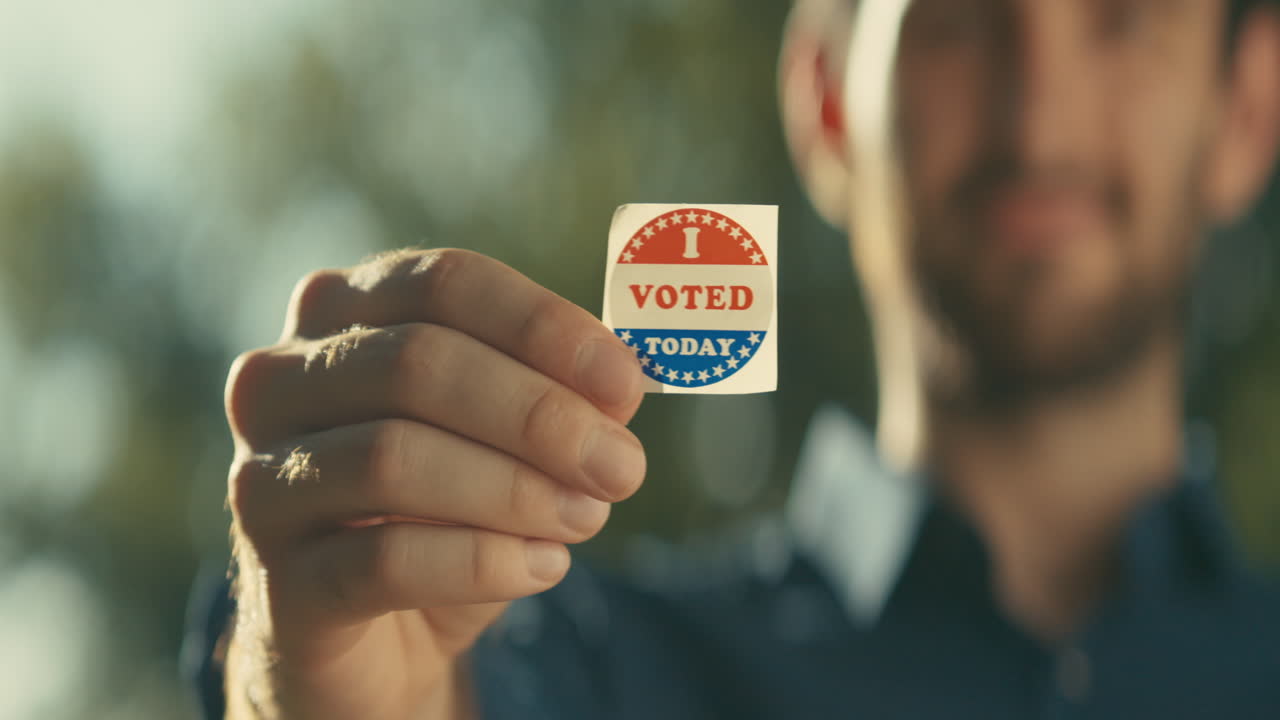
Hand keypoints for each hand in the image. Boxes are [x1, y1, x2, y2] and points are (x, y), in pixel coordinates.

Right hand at [221, 248, 645, 718]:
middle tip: (622, 465)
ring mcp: (261, 479)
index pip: (443, 282)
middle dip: (539, 414)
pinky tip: (543, 567)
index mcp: (341, 312)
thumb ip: (556, 393)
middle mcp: (280, 381)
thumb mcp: (504, 436)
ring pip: (394, 458)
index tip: (628, 382)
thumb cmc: (446, 509)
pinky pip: (384, 560)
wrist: (379, 636)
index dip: (542, 325)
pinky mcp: (276, 581)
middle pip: (417, 363)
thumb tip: (626, 380)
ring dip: (515, 490)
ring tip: (588, 517)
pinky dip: (482, 562)